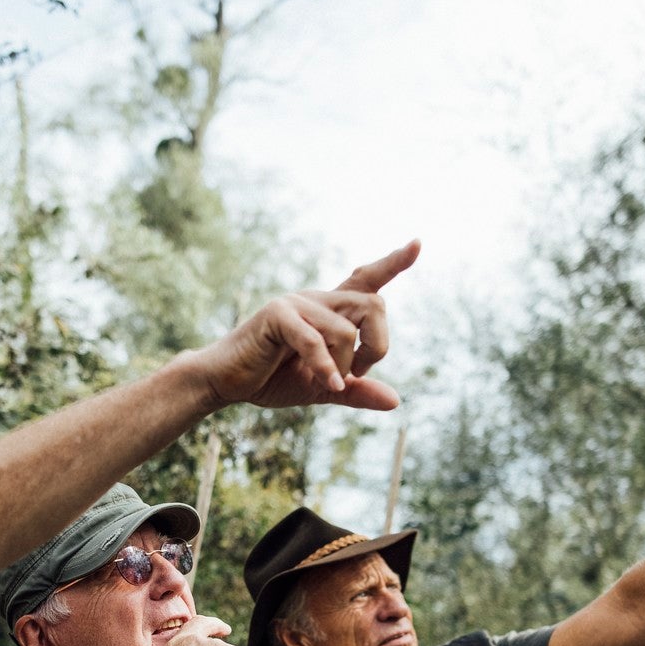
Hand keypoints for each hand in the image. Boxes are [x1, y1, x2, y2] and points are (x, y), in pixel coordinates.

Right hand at [179, 242, 418, 411]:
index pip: (366, 278)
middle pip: (374, 304)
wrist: (226, 383)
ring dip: (346, 364)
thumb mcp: (322, 389)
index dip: (393, 262)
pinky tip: (325, 385)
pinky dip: (326, 366)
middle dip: (378, 344)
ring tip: (327, 383)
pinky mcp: (277, 315)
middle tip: (358, 372)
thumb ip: (356, 392)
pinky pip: (316, 339)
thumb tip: (395, 402)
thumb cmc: (270, 379)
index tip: (418, 244)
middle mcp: (316, 299)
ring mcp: (296, 302)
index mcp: (329, 311)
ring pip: (348, 328)